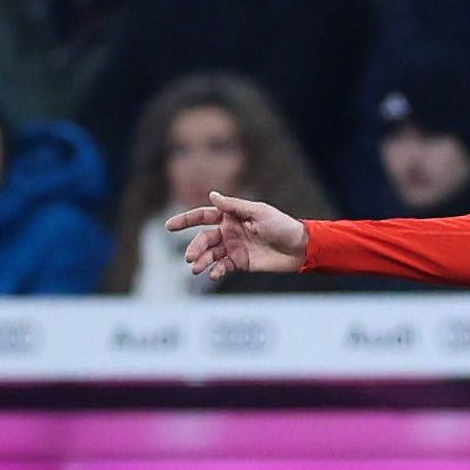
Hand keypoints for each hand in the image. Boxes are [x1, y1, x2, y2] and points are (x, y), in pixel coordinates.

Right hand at [166, 191, 307, 278]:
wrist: (300, 248)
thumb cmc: (282, 226)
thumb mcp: (259, 212)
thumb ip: (234, 206)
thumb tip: (211, 195)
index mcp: (231, 216)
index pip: (203, 216)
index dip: (185, 220)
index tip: (169, 226)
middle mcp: (229, 231)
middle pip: (204, 239)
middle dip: (195, 248)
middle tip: (190, 257)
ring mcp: (234, 247)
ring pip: (210, 254)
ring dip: (202, 261)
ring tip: (196, 268)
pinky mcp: (240, 262)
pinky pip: (223, 266)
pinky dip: (216, 271)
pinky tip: (213, 274)